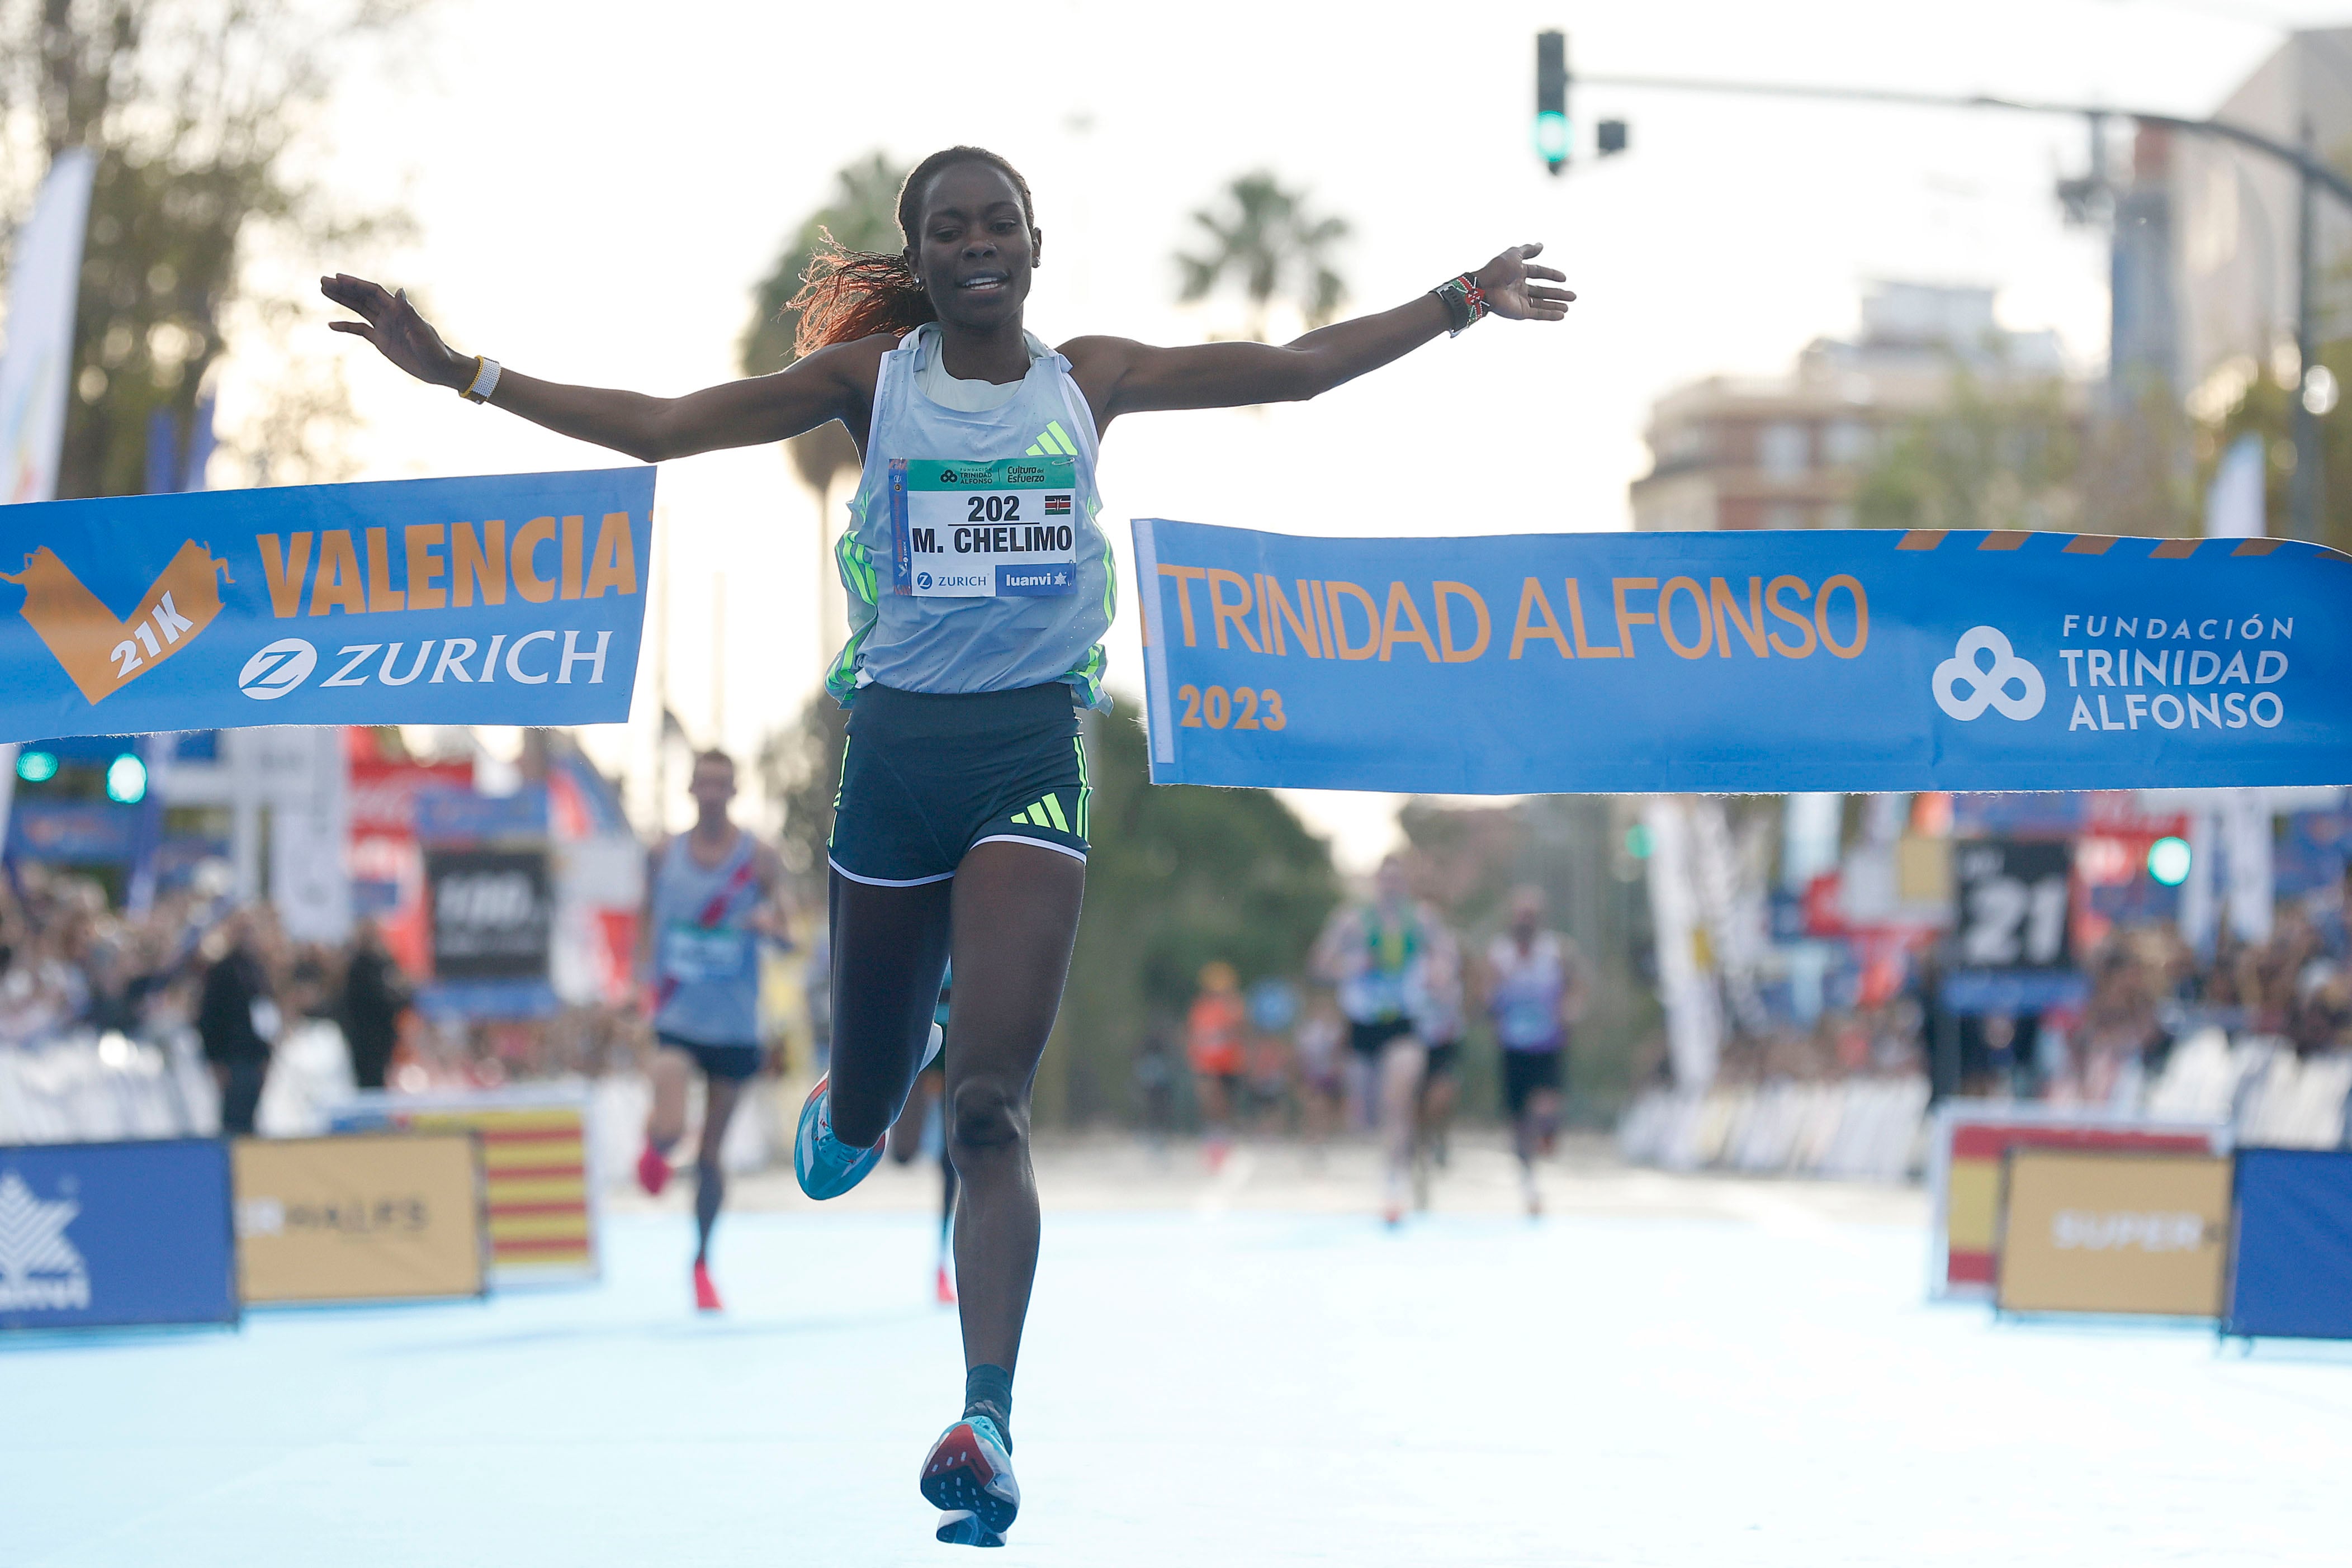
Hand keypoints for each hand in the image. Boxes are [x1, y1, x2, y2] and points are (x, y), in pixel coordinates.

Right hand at [320, 273, 471, 387]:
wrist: (439, 369)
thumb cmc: (434, 349)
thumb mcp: (421, 331)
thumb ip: (409, 312)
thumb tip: (400, 291)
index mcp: (398, 309)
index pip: (373, 291)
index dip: (355, 284)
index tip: (338, 277)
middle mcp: (389, 314)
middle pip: (362, 297)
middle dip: (343, 288)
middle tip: (323, 280)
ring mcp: (384, 327)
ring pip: (359, 309)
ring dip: (342, 300)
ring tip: (324, 290)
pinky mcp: (381, 340)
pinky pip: (360, 330)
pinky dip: (346, 327)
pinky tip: (331, 324)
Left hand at [1473, 243, 1574, 322]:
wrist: (1486, 287)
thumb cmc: (1498, 269)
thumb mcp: (1515, 254)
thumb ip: (1528, 250)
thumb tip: (1541, 245)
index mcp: (1518, 272)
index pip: (1539, 273)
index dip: (1552, 275)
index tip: (1564, 278)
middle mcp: (1520, 287)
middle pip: (1543, 291)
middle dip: (1558, 293)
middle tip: (1573, 296)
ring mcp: (1521, 300)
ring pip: (1542, 303)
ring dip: (1556, 305)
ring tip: (1569, 306)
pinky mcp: (1520, 312)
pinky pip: (1538, 314)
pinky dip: (1550, 315)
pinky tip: (1562, 315)